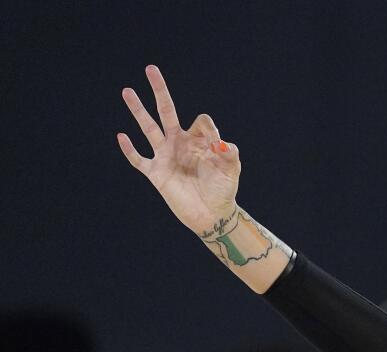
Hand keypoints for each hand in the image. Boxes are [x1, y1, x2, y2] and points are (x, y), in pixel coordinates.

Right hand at [117, 65, 241, 236]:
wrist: (211, 214)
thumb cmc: (222, 190)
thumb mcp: (231, 171)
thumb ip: (230, 155)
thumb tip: (223, 144)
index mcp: (198, 140)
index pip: (199, 121)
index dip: (210, 130)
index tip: (218, 147)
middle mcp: (179, 143)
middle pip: (166, 111)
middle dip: (159, 91)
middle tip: (150, 69)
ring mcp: (165, 156)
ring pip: (148, 128)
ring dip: (138, 110)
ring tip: (127, 91)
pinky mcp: (156, 173)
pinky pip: (138, 159)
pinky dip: (130, 149)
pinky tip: (121, 136)